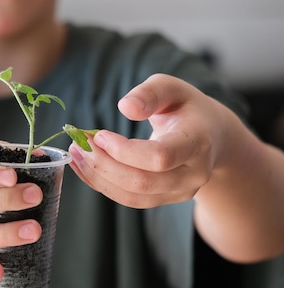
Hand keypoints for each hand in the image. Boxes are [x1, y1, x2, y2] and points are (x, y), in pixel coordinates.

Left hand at [69, 74, 222, 208]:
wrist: (210, 135)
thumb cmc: (185, 107)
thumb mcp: (171, 88)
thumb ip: (149, 93)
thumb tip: (125, 107)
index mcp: (198, 141)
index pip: (160, 157)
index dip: (124, 151)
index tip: (99, 135)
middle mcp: (193, 173)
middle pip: (143, 182)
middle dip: (104, 165)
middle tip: (79, 143)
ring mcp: (180, 191)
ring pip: (133, 197)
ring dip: (98, 177)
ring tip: (76, 154)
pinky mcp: (165, 199)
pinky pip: (130, 200)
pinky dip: (103, 185)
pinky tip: (84, 167)